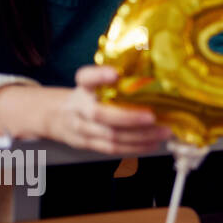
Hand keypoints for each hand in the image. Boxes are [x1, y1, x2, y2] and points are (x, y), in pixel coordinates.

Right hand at [43, 65, 170, 154]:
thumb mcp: (97, 84)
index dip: (99, 76)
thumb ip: (119, 82)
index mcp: (83, 87)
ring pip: (110, 135)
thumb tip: (159, 79)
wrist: (60, 116)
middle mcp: (79, 106)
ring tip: (163, 132)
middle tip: (153, 117)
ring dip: (139, 136)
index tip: (115, 74)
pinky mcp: (87, 143)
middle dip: (128, 117)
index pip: (86, 78)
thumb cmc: (90, 97)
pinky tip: (153, 144)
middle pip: (100, 114)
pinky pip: (111, 148)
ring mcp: (80, 128)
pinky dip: (135, 147)